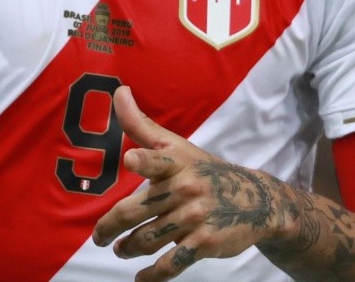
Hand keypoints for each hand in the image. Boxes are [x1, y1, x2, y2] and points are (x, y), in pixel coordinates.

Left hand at [93, 87, 297, 281]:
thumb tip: (118, 91)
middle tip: (100, 237)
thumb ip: (142, 125)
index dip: (145, 159)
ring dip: (128, 249)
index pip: (159, 158)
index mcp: (178, 162)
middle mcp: (186, 187)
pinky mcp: (203, 243)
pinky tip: (141, 277)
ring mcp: (195, 217)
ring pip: (147, 239)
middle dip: (110, 227)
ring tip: (121, 249)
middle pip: (137, 210)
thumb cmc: (204, 169)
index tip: (131, 159)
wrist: (254, 200)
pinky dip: (151, 275)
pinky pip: (170, 265)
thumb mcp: (178, 145)